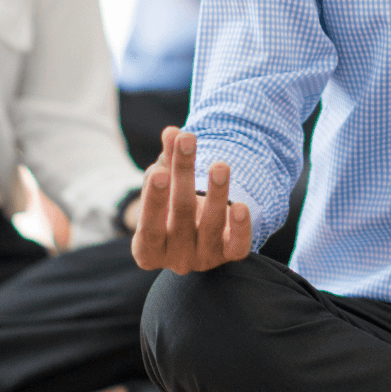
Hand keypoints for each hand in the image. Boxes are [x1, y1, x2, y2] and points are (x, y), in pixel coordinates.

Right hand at [131, 125, 250, 272]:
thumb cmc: (169, 205)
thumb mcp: (164, 185)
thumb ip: (167, 160)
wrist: (194, 233)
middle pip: (181, 214)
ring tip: (220, 165)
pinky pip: (237, 247)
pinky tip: (242, 207)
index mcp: (147, 249)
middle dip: (184, 174)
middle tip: (187, 141)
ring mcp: (203, 259)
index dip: (154, 199)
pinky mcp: (228, 256)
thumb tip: (172, 132)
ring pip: (211, 226)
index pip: (149, 226)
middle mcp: (175, 259)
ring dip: (217, 193)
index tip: (160, 170)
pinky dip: (240, 228)